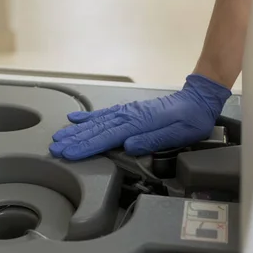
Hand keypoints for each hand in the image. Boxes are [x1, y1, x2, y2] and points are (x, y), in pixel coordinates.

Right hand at [49, 74, 231, 159]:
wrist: (197, 100)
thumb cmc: (190, 120)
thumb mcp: (178, 134)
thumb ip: (152, 140)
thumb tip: (128, 146)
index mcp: (139, 123)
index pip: (107, 137)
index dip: (86, 146)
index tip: (69, 152)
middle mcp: (129, 115)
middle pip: (97, 129)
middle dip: (75, 139)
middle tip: (55, 147)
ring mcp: (128, 111)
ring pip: (97, 122)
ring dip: (77, 130)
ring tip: (60, 136)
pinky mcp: (130, 111)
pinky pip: (105, 114)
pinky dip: (89, 117)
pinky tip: (77, 119)